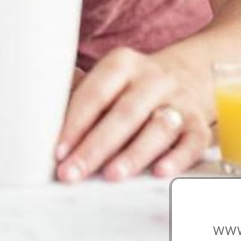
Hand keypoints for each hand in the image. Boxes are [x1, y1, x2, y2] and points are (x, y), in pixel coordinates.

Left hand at [54, 48, 210, 182]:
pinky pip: (192, 142)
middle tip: (73, 172)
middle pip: (124, 113)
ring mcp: (179, 101)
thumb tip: (41, 121)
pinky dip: (177, 158)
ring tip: (111, 175)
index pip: (95, 94)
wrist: (190, 75)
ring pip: (157, 127)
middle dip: (95, 146)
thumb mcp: (108, 81)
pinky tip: (159, 172)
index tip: (58, 152)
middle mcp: (153, 79)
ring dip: (133, 153)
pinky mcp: (199, 124)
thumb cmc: (132, 87)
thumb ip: (81, 97)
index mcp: (122, 64)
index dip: (75, 123)